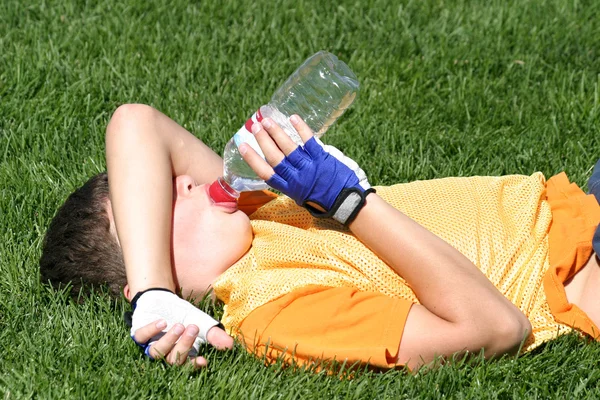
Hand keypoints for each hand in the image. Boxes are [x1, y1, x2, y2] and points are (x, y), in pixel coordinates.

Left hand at [133, 319, 232, 366]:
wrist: (162, 298)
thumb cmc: (183, 314)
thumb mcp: (201, 322)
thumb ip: (214, 334)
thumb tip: (229, 345)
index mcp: (181, 354)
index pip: (186, 365)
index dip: (193, 366)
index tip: (203, 361)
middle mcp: (165, 353)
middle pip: (173, 359)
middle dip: (184, 345)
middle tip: (193, 328)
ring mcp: (151, 344)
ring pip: (157, 352)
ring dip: (169, 340)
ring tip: (180, 326)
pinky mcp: (139, 334)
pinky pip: (141, 337)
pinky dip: (151, 330)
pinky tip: (163, 323)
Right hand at [241, 115, 373, 224]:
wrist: (347, 201)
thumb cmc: (325, 201)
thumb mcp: (303, 197)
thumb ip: (292, 184)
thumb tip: (283, 171)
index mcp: (289, 188)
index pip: (265, 172)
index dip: (252, 159)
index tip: (243, 146)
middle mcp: (296, 177)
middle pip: (275, 156)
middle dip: (263, 140)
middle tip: (255, 126)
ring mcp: (309, 166)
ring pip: (289, 147)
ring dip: (277, 133)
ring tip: (267, 121)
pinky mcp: (322, 157)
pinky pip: (309, 141)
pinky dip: (301, 129)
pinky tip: (292, 118)